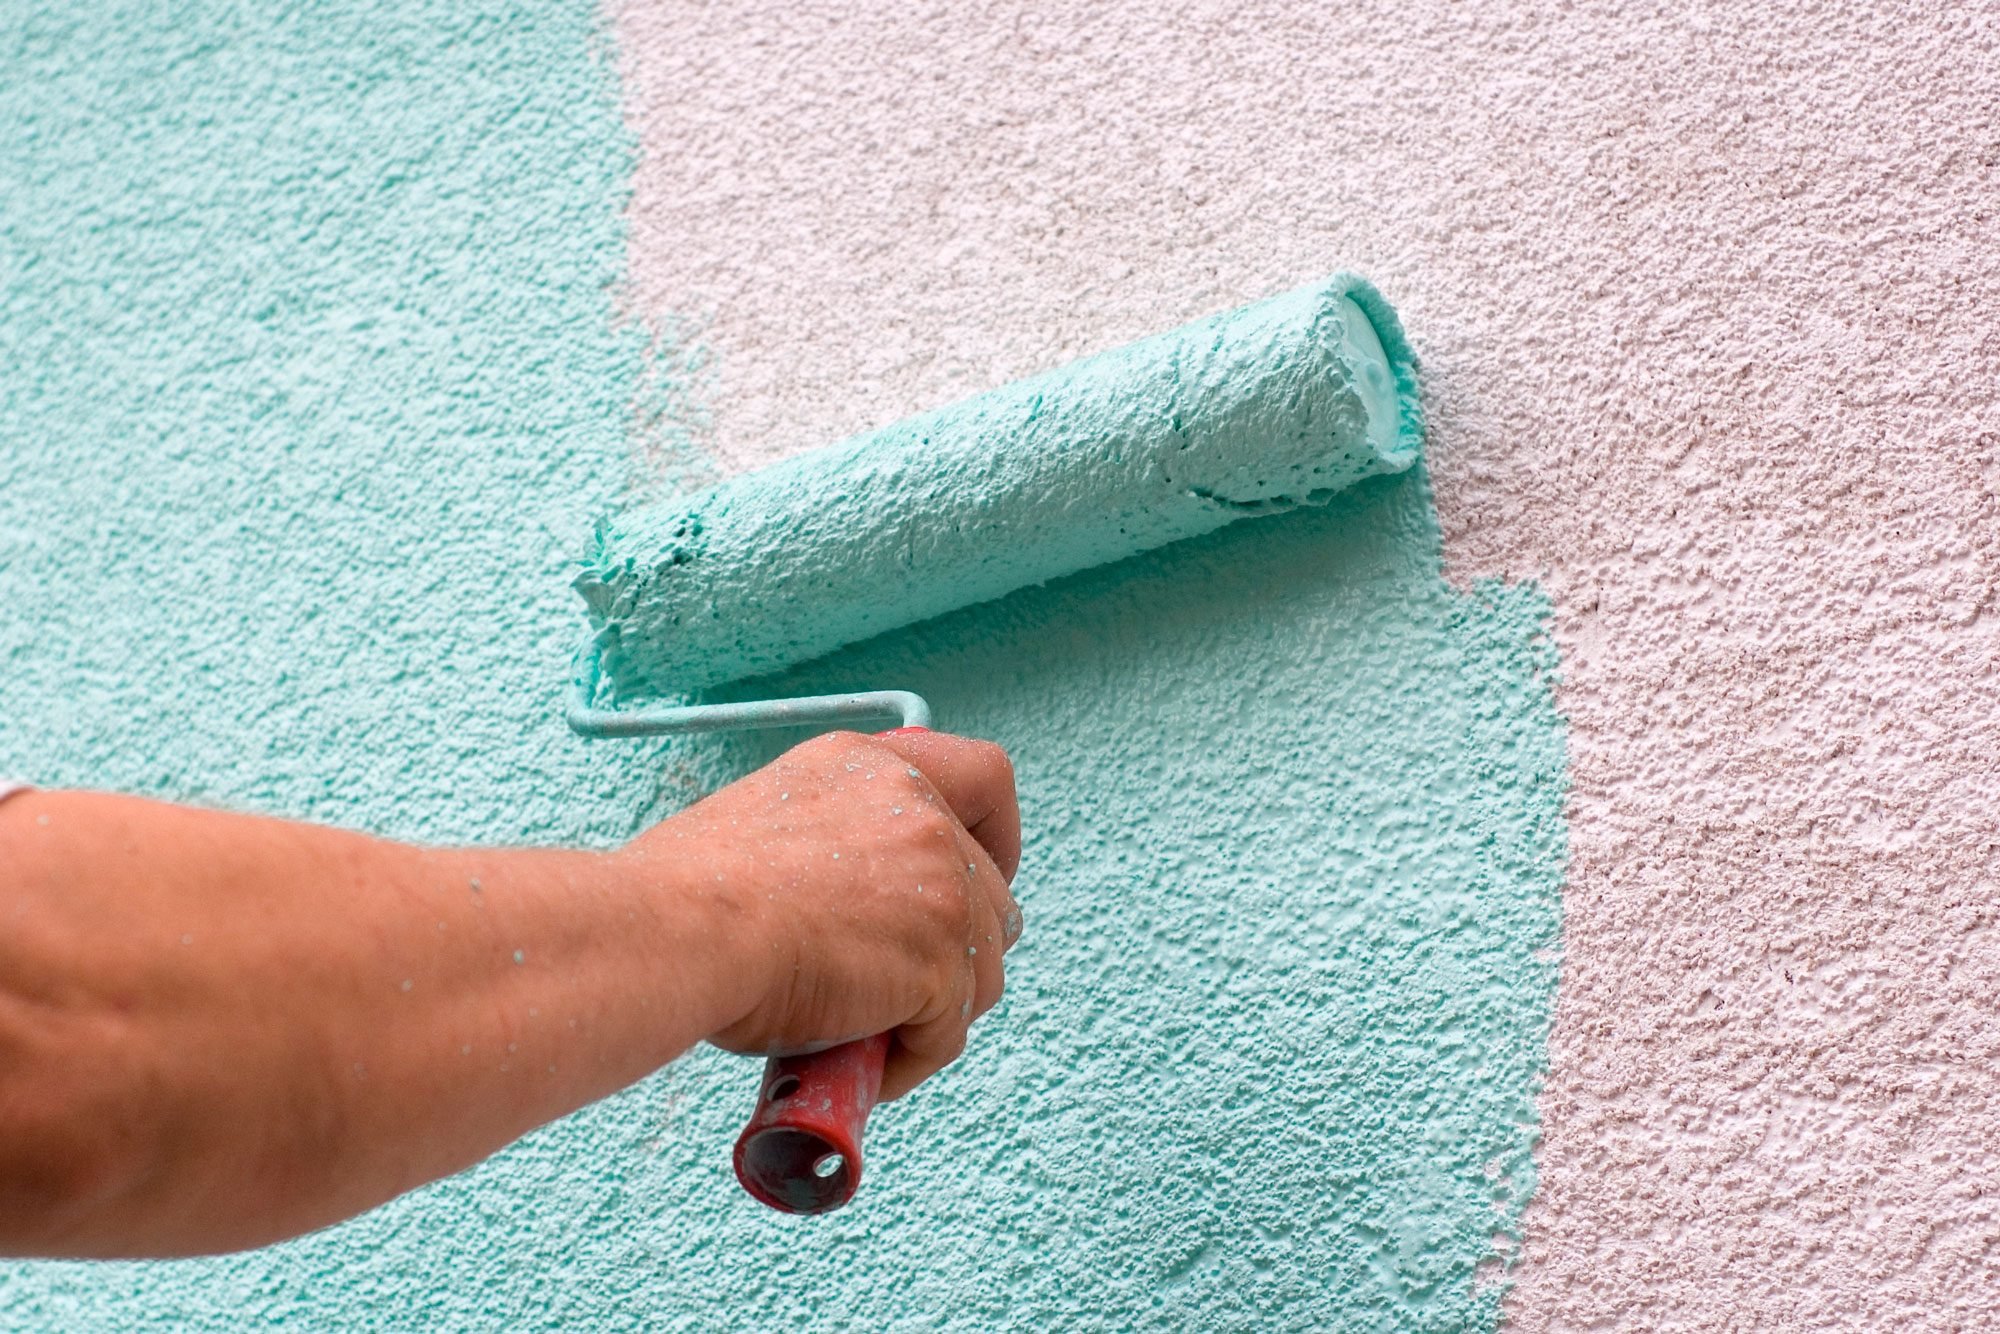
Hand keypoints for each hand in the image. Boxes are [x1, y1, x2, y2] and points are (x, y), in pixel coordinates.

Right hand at [630, 729, 1021, 1100]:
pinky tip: (860, 1068)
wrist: (674, 931)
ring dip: (932, 1012)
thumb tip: (856, 908)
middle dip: (957, 952)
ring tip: (866, 1035)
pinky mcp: (943, 957)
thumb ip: (836, 844)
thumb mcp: (771, 824)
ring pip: (981, 969)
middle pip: (990, 894)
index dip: (996, 837)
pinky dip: (910, 1060)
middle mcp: (918, 811)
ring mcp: (941, 882)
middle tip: (902, 990)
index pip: (983, 778)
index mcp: (871, 769)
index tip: (979, 877)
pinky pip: (948, 1032)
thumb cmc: (686, 899)